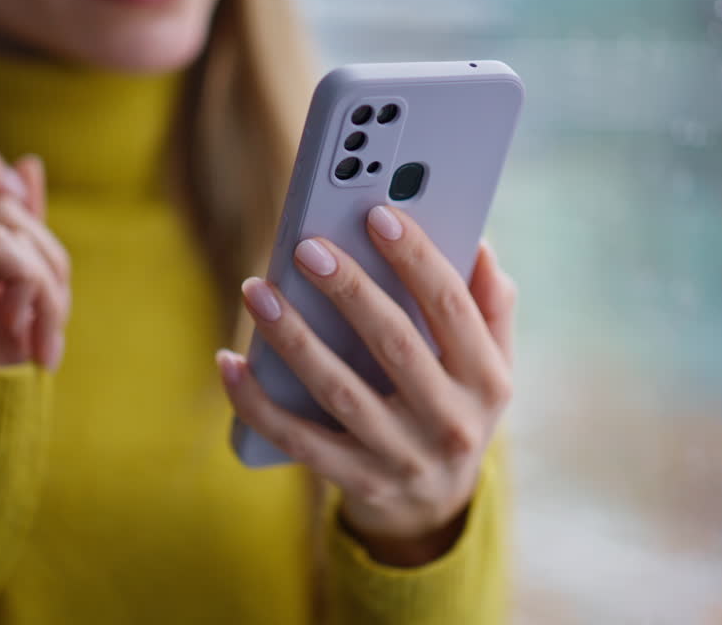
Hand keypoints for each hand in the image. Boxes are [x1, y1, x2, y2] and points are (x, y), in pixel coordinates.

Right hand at [0, 143, 71, 370]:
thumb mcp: (24, 293)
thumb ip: (22, 235)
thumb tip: (28, 164)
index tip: (21, 192)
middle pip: (1, 202)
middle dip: (51, 259)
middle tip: (53, 323)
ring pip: (6, 221)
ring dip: (48, 281)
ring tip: (43, 336)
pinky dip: (33, 286)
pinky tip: (24, 334)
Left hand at [217, 206, 516, 566]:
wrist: (435, 507)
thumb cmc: (456, 406)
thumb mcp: (491, 364)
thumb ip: (490, 305)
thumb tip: (479, 243)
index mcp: (488, 380)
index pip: (452, 307)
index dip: (417, 257)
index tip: (378, 214)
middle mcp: (452, 422)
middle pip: (395, 343)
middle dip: (348, 290)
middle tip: (306, 247)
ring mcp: (402, 457)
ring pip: (338, 390)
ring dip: (293, 337)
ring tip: (257, 291)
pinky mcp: (357, 481)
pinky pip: (297, 440)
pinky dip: (257, 402)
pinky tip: (230, 362)